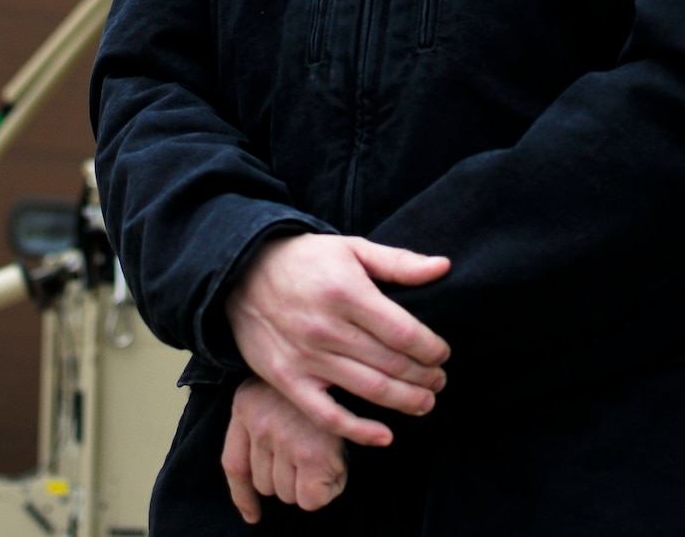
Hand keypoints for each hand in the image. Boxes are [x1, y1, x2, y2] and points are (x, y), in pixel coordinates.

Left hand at [222, 378, 346, 523]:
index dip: (243, 496)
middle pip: (264, 485)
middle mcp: (259, 422)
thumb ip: (262, 429)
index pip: (234, 464)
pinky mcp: (311, 454)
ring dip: (307, 484)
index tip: (252, 515)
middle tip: (313, 452)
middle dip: (289, 478)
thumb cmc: (321, 384)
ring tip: (326, 453)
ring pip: (287, 495)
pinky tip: (336, 466)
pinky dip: (326, 491)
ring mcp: (283, 438)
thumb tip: (258, 492)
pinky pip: (310, 500)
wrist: (351, 362)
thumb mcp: (279, 394)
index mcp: (245, 404)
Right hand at [224, 234, 450, 447]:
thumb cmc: (304, 260)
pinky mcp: (287, 380)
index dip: (432, 349)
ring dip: (406, 401)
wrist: (240, 274)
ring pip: (369, 390)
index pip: (405, 333)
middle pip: (392, 364)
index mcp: (347, 292)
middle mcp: (327, 327)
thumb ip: (398, 262)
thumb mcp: (351, 249)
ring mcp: (305, 357)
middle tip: (439, 381)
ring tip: (425, 402)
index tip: (442, 354)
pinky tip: (385, 436)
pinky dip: (359, 431)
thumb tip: (443, 267)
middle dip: (426, 377)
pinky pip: (327, 415)